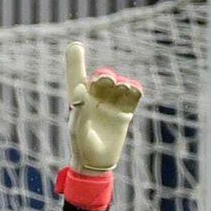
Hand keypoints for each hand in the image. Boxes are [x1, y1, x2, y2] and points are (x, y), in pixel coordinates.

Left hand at [65, 42, 141, 173]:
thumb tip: (80, 90)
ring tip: (121, 88)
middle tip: (106, 81)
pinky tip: (133, 91)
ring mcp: (112, 104)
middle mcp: (96, 99)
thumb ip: (78, 110)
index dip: (76, 61)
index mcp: (79, 100)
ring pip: (119, 84)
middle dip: (105, 75)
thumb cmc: (82, 148)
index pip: (77, 76)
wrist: (97, 165)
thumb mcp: (77, 131)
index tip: (75, 45)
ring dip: (121, 83)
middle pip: (103, 77)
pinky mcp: (126, 112)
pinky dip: (134, 89)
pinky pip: (133, 94)